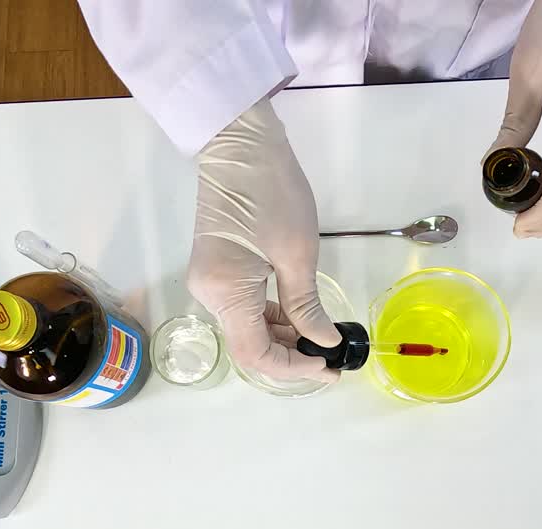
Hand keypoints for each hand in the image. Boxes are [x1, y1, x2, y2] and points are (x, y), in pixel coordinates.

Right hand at [188, 99, 341, 381]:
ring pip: (247, 328)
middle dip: (291, 356)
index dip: (293, 369)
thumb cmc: (272, 192)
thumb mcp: (297, 252)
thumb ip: (306, 305)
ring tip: (321, 336)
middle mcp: (209, 296)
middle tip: (332, 356)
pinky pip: (243, 307)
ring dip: (283, 337)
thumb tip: (323, 342)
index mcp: (225, 293)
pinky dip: (271, 316)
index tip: (328, 368)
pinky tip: (300, 315)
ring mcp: (209, 283)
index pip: (256, 355)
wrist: (239, 146)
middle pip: (249, 345)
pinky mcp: (216, 270)